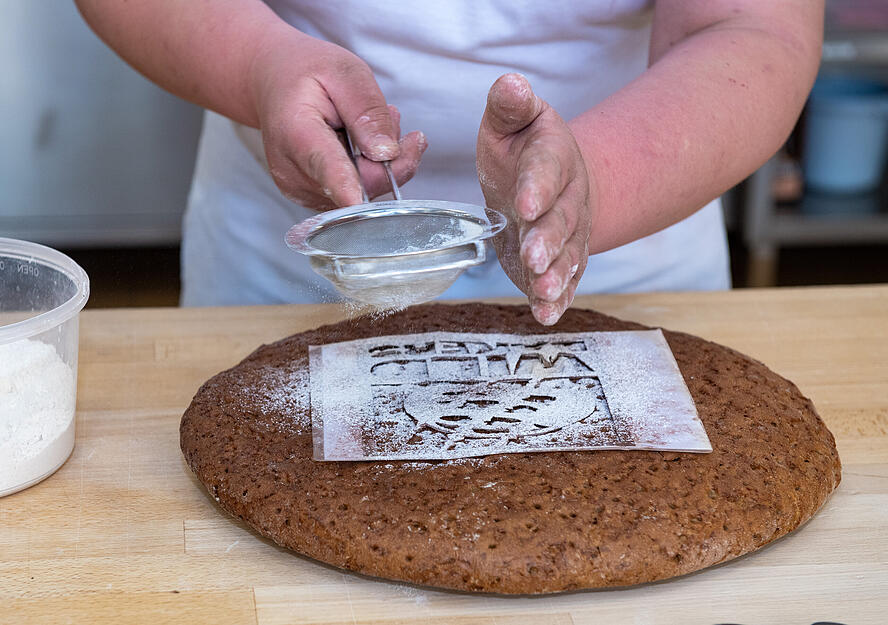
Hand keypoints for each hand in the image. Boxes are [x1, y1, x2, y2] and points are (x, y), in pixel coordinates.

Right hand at [249, 27, 426, 209]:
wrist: (273, 83)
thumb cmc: (306, 73)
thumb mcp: (344, 72)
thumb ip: (367, 110)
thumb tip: (387, 152)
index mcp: (296, 134)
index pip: (326, 168)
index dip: (346, 187)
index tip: (357, 200)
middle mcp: (294, 172)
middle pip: (359, 185)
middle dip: (388, 158)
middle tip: (390, 114)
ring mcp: (301, 190)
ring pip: (364, 193)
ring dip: (381, 162)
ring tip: (367, 122)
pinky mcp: (313, 198)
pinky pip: (358, 195)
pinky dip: (370, 171)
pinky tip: (362, 143)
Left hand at [477, 74, 593, 325]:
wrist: (553, 180)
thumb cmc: (523, 147)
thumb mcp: (513, 120)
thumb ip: (510, 106)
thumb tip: (509, 83)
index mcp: (553, 159)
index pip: (546, 172)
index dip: (537, 188)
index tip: (523, 205)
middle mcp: (569, 199)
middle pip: (561, 221)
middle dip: (547, 241)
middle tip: (533, 258)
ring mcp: (569, 234)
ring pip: (566, 256)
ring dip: (554, 276)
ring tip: (542, 292)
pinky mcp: (561, 261)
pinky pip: (564, 280)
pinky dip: (556, 299)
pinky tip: (545, 314)